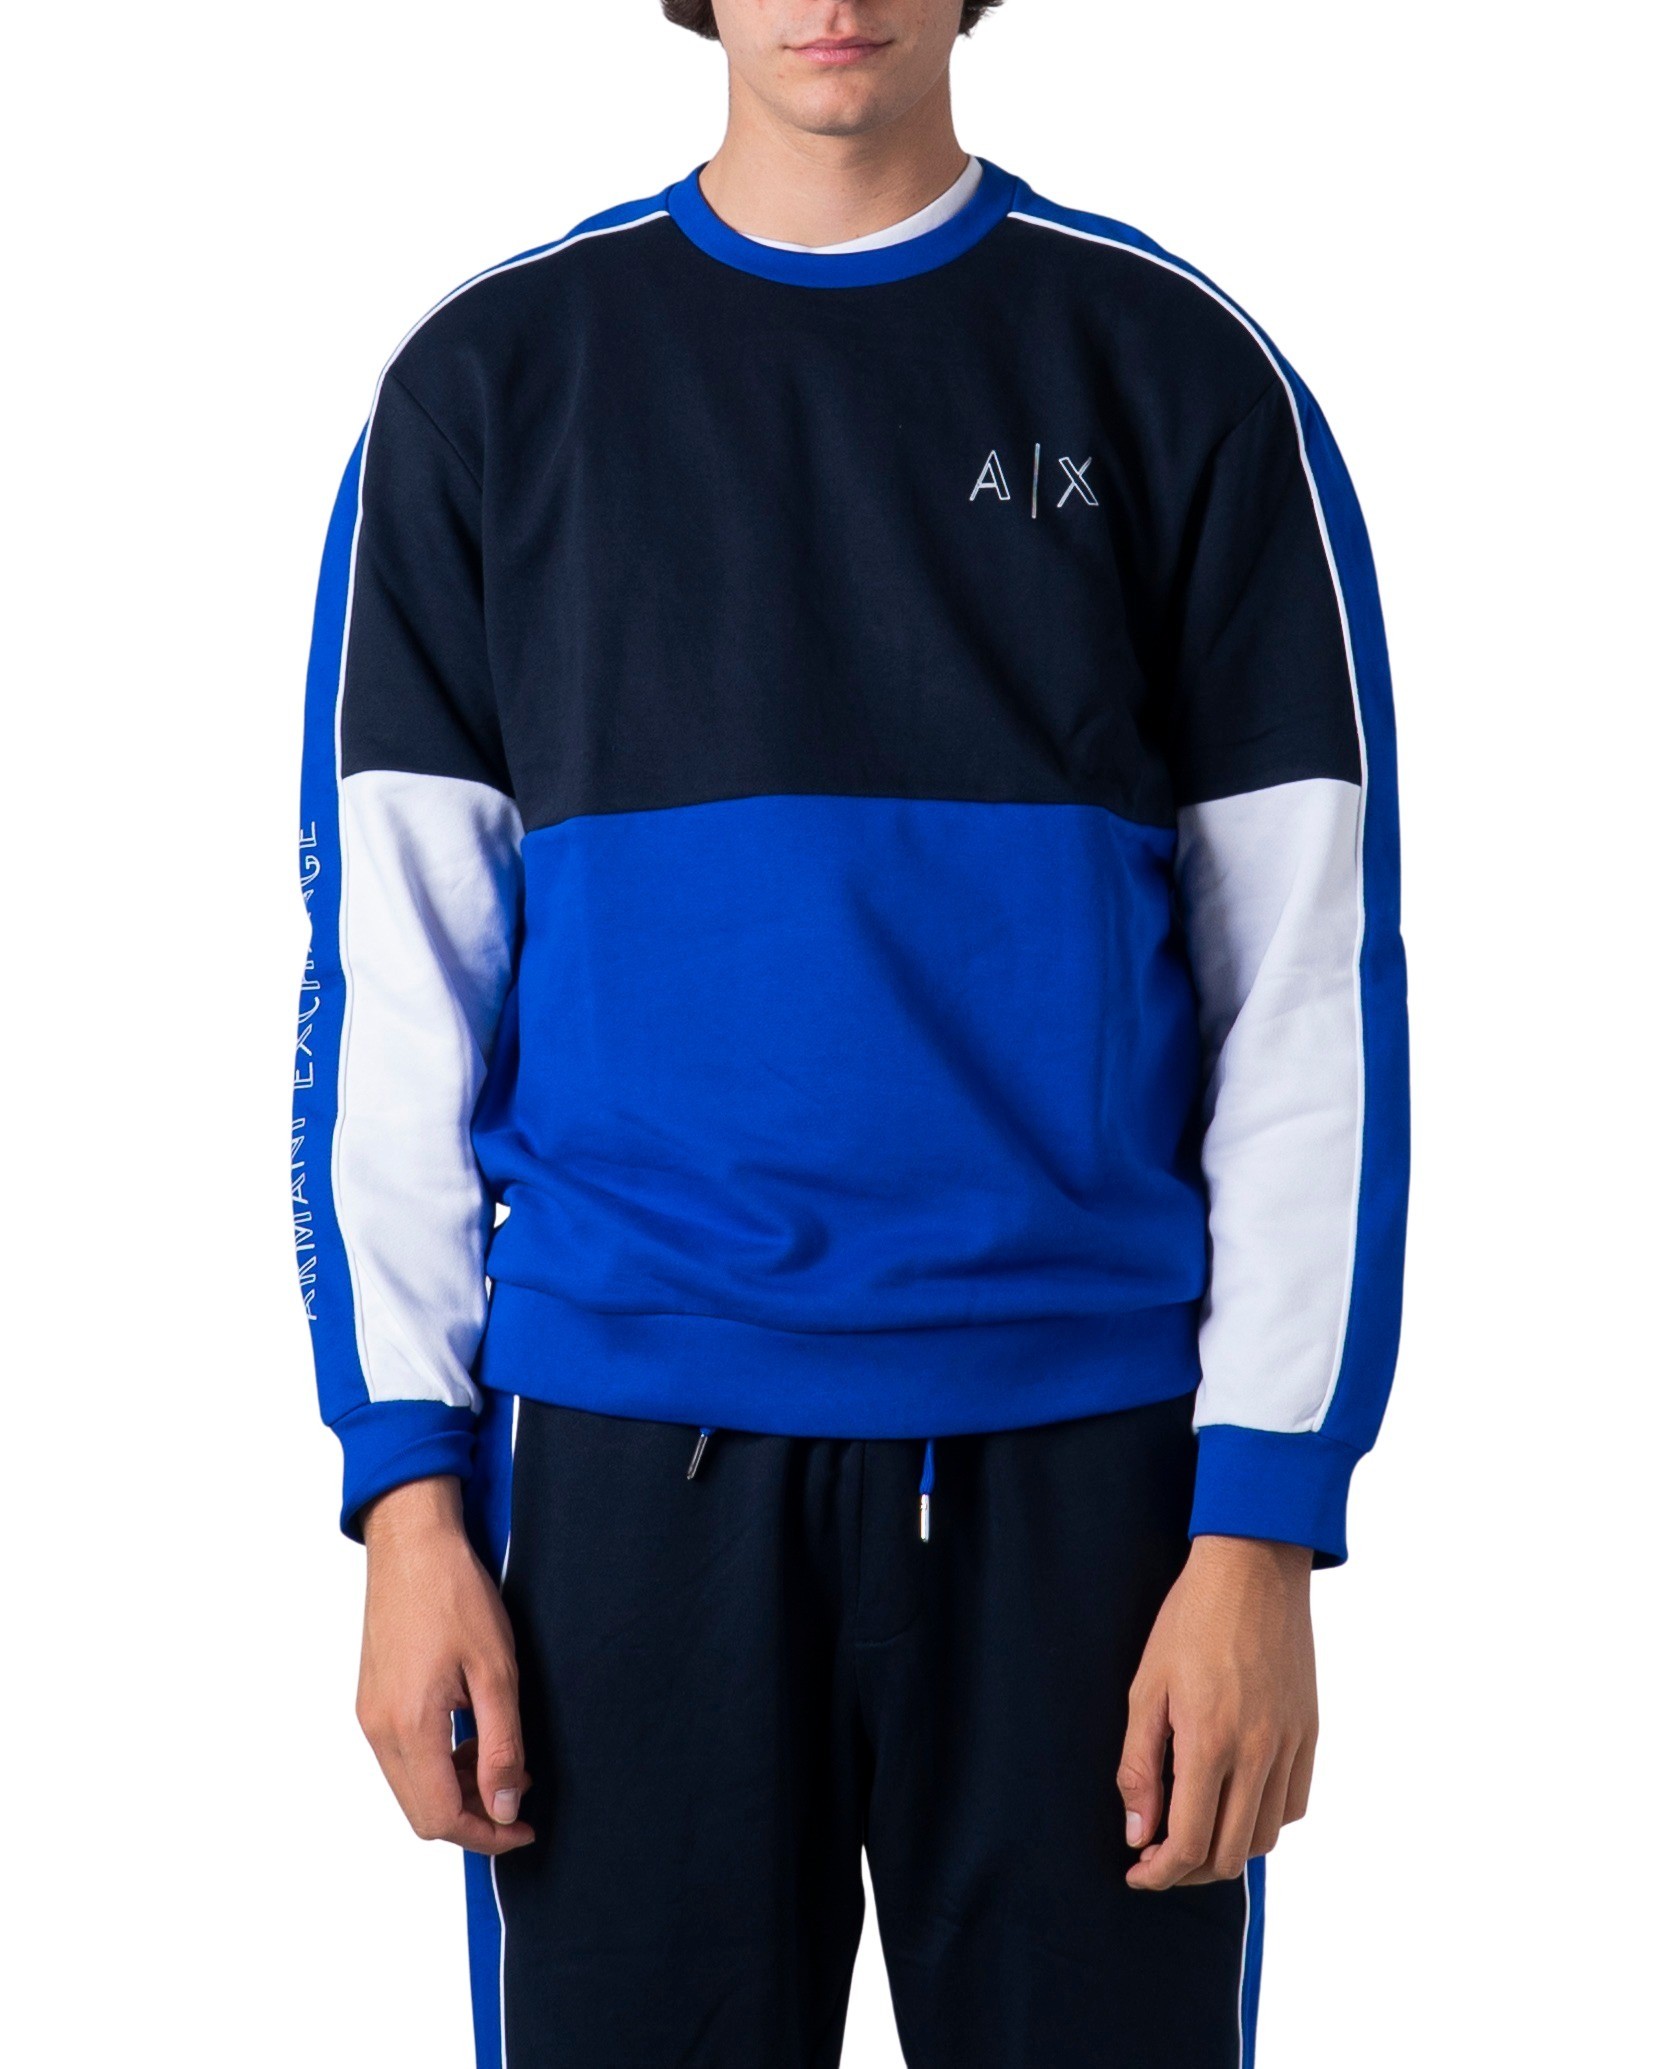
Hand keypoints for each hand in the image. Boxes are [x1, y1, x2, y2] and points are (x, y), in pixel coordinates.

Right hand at [356, 1475, 533, 1855]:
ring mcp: (370, 1716)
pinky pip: (403, 1757)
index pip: (441, 1817)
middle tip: (518, 1788)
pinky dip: (438, 1761)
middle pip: (421, 1812)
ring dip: (456, 1788)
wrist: (412, 1543)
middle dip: (473, 1815)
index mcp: (409, 1726)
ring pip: (411, 1786)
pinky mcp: (371, 1701)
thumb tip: (503, 1807)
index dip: (486, 1833)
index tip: (523, 1825)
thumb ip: (501, 1746)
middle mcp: (379, 1730)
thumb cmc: (455, 1594)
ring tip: (500, 1757)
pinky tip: (470, 1733)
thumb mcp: (496, 1671)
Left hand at [1118, 1534, 1315, 1889]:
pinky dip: (1264, 1820)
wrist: (1253, 1568)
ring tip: (1195, 1830)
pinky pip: (1293, 1804)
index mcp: (1210, 1743)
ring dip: (1228, 1848)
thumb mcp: (1146, 1688)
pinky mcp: (1310, 1733)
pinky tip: (1235, 1801)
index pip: (1190, 1844)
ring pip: (1266, 1837)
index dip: (1159, 1873)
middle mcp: (1258, 1753)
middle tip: (1159, 1856)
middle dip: (1189, 1870)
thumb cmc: (1188, 1621)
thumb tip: (1138, 1833)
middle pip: (1231, 1854)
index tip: (1137, 1872)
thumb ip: (1140, 1766)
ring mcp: (1290, 1745)